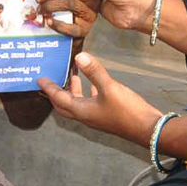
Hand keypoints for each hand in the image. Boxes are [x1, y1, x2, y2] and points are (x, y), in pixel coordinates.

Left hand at [35, 0, 99, 39]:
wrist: (69, 38)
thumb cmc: (65, 13)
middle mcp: (93, 1)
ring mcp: (89, 16)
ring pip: (71, 3)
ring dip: (51, 6)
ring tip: (40, 10)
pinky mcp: (84, 31)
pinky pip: (71, 27)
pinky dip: (58, 24)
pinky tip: (49, 22)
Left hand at [37, 52, 160, 145]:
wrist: (147, 129)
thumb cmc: (127, 111)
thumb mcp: (110, 88)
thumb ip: (94, 72)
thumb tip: (79, 56)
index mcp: (81, 110)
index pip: (59, 99)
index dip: (49, 88)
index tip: (39, 79)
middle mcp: (86, 115)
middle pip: (64, 105)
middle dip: (56, 92)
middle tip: (50, 80)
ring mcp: (97, 116)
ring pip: (78, 103)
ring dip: (73, 90)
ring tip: (73, 75)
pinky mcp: (107, 114)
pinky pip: (91, 103)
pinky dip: (88, 92)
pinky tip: (93, 84)